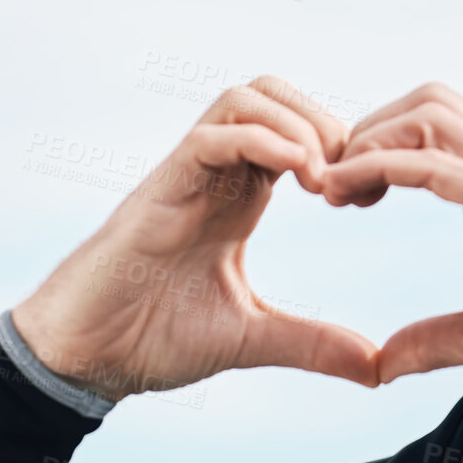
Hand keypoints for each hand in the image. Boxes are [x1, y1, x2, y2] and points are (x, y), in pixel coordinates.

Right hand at [10, 78, 379, 398]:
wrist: (85, 359)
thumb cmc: (153, 338)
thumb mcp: (253, 338)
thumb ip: (314, 344)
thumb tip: (377, 368)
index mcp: (240, 197)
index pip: (296, 131)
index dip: (342, 149)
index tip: (369, 197)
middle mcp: (215, 175)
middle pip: (274, 94)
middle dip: (326, 122)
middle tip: (351, 181)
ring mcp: (186, 176)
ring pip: (245, 99)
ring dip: (298, 124)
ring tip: (324, 179)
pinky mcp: (159, 189)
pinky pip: (210, 135)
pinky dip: (262, 140)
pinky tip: (299, 174)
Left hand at [322, 83, 462, 416]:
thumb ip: (435, 338)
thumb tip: (385, 362)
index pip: (439, 128)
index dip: (383, 146)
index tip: (345, 194)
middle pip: (428, 101)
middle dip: (369, 128)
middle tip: (332, 184)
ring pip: (428, 112)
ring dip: (367, 139)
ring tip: (332, 186)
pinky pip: (433, 162)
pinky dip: (378, 166)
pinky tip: (347, 193)